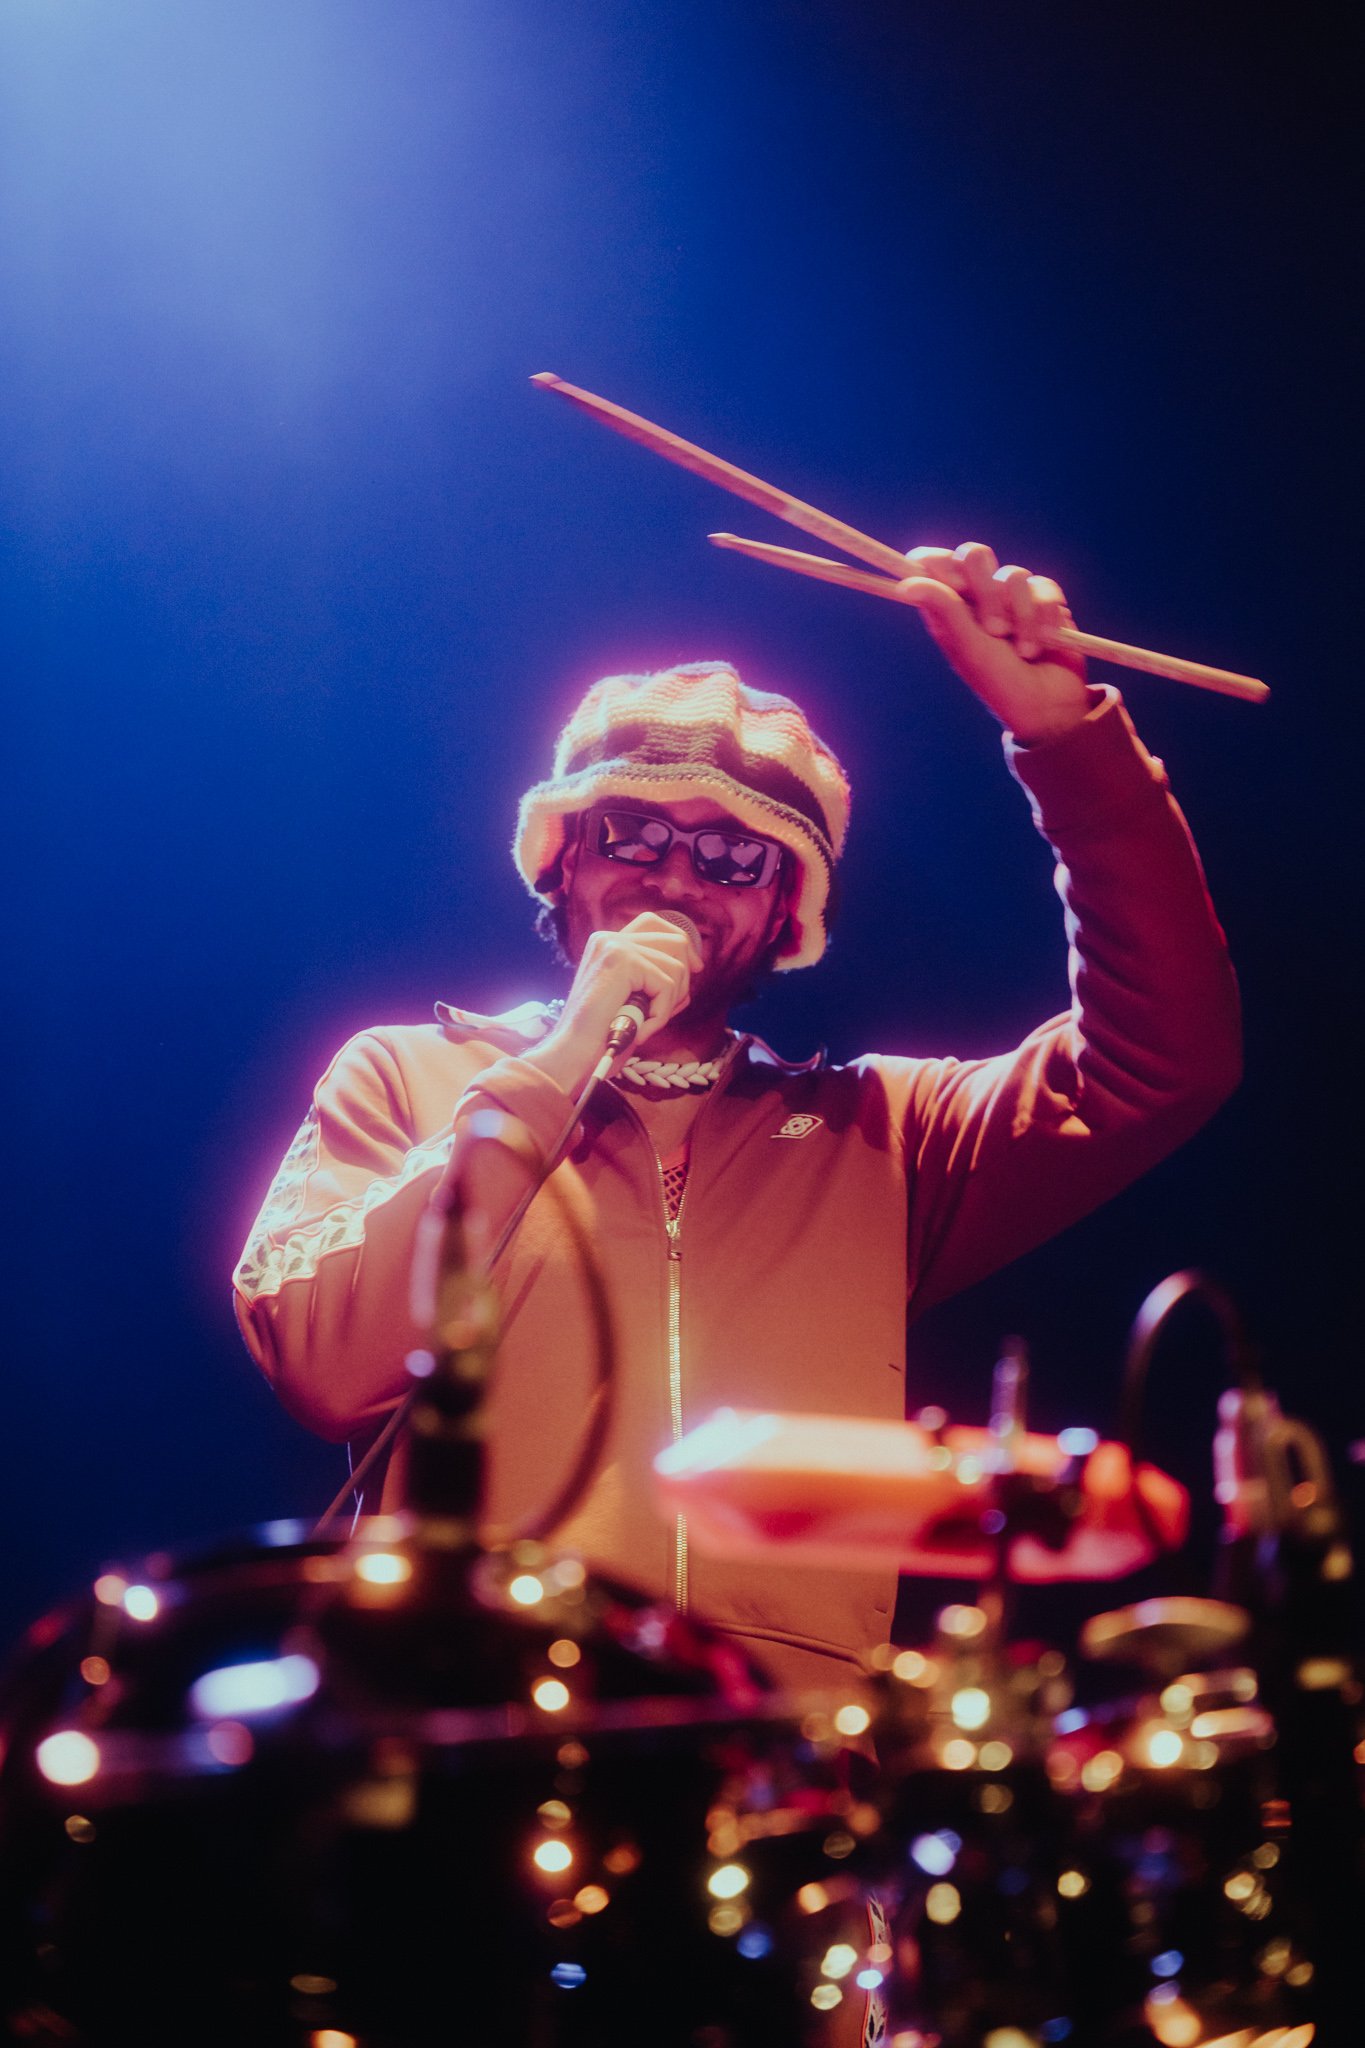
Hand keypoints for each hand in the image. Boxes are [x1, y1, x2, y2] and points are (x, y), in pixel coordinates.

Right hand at [524, 912, 702, 1095]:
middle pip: (674, 940)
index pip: (653, 923)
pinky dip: (661, 1014)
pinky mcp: (622, 960)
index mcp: (607, 943)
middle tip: (668, 1010)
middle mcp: (608, 938)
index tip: (695, 968)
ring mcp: (614, 945)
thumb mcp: (631, 997)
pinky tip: (641, 1030)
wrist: (573, 1054)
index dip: (680, 943)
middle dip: (683, 979)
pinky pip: (667, 985)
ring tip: (647, 1025)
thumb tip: (694, 965)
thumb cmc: (601, 1034)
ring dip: (670, 1004)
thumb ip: (653, 975)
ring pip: (676, 967)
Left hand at [902, 542, 1091, 743]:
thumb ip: (943, 609)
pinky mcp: (1042, 601)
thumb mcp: (968, 647)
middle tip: (995, 631)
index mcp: (948, 608)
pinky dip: (1046, 617)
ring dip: (1023, 616)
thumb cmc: (1000, 682)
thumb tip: (903, 584)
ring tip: (1026, 651)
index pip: (931, 562)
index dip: (941, 564)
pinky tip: (1046, 642)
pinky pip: (1044, 586)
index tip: (957, 586)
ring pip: (1015, 574)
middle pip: (975, 556)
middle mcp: (976, 598)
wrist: (1049, 705)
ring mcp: (1010, 597)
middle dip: (990, 594)